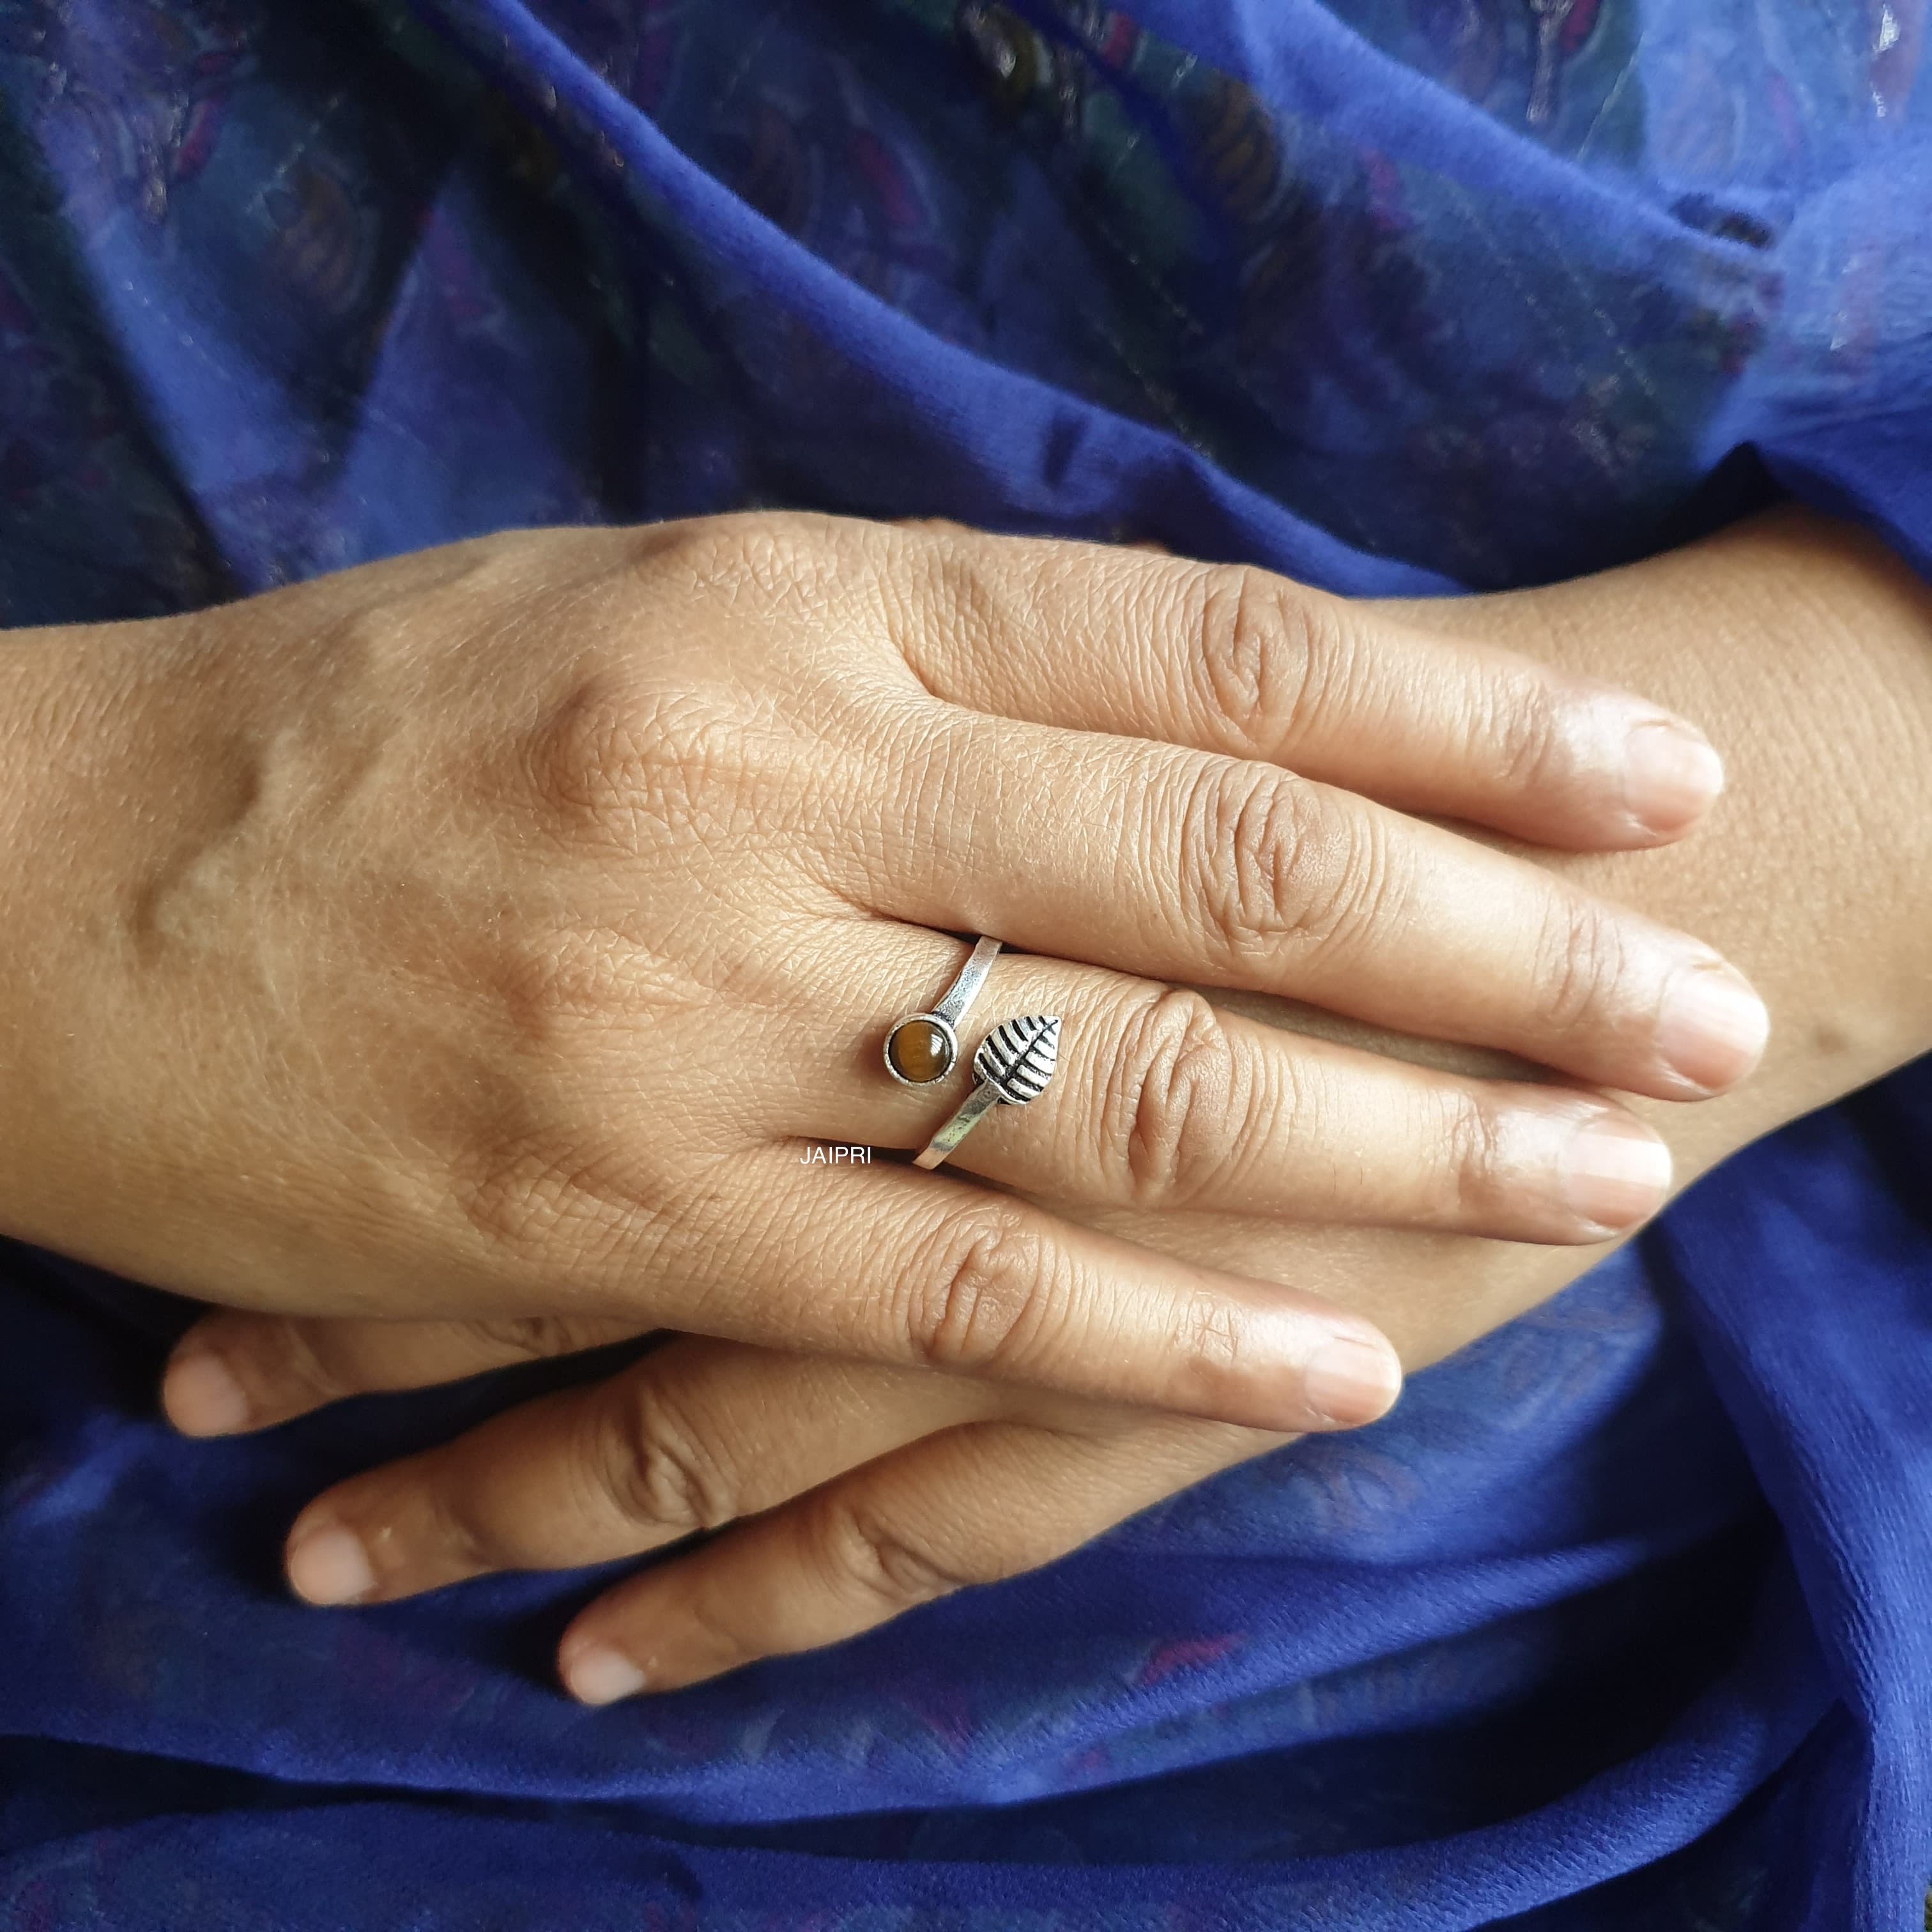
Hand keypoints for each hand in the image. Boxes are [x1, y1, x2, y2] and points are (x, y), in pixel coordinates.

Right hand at [162, 507, 1931, 1699]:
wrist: (47, 871)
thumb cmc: (374, 728)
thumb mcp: (658, 612)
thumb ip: (909, 663)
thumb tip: (1172, 712)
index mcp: (793, 602)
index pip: (1207, 653)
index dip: (1450, 724)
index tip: (1635, 786)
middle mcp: (776, 778)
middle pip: (1225, 860)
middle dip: (1505, 937)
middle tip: (1697, 998)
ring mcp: (698, 1002)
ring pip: (1126, 1077)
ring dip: (1401, 1135)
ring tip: (1603, 1170)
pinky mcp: (614, 1201)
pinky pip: (953, 1282)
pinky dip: (1167, 1332)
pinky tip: (1343, 1366)